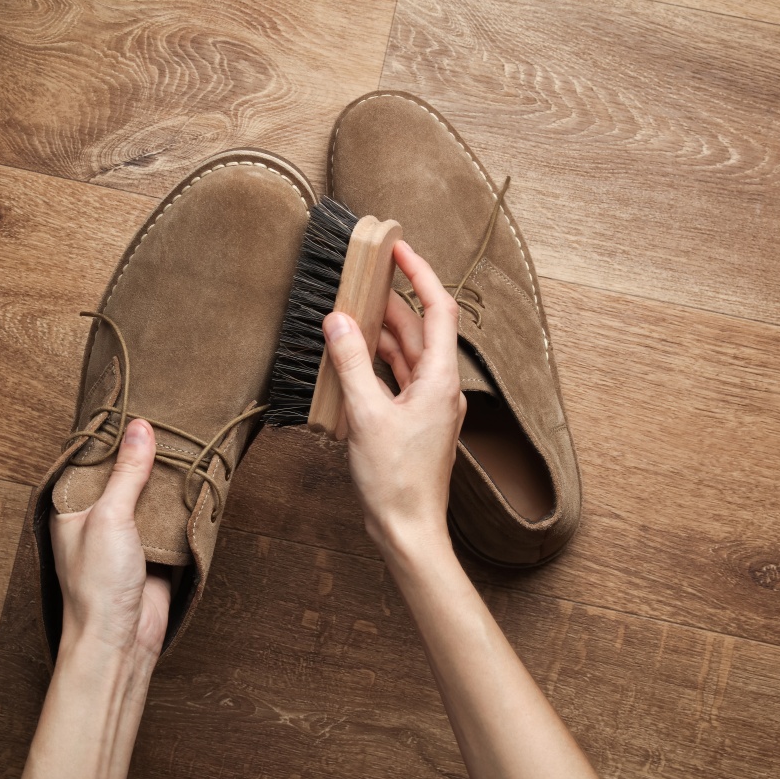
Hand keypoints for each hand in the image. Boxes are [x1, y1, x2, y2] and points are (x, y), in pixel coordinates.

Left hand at [50, 419, 170, 658]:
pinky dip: (183, 505)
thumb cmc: (96, 586)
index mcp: (73, 507)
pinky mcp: (154, 552)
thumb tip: (140, 428)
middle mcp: (98, 518)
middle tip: (173, 420)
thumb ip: (127, 472)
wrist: (121, 641)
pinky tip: (198, 482)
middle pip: (125, 475)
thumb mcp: (109, 517)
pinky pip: (170, 520)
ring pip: (151, 496)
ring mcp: (128, 535)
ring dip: (168, 479)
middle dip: (147, 454)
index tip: (137, 406)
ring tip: (190, 443)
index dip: (113, 435)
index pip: (93, 460)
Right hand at [321, 240, 466, 558]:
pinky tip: (353, 354)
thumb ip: (351, 363)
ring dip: (381, 331)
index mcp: (439, 380)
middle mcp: (440, 388)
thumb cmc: (395, 480)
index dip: (420, 275)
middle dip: (393, 300)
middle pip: (419, 329)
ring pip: (406, 354)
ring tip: (352, 308)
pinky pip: (397, 377)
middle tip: (365, 274)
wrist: (408, 529)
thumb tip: (339, 321)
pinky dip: (377, 361)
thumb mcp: (365, 415)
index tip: (399, 249)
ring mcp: (428, 405)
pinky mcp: (414, 421)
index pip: (437, 310)